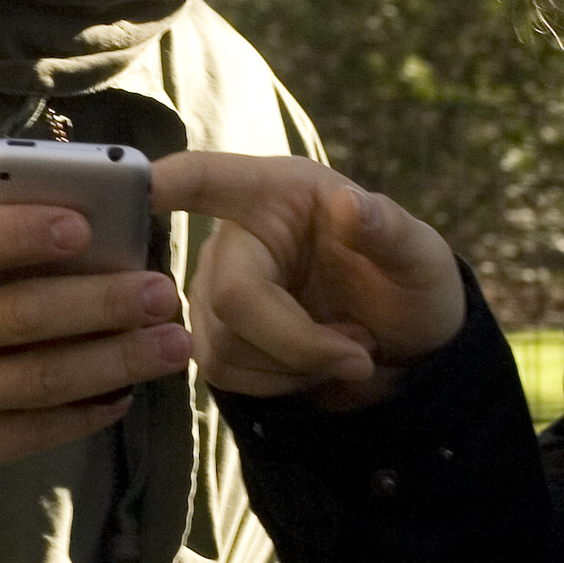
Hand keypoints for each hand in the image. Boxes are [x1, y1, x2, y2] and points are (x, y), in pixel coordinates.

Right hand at [0, 205, 189, 515]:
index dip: (19, 232)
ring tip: (169, 345)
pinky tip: (123, 396)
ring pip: (38, 380)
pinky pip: (30, 433)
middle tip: (162, 293)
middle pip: (19, 317)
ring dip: (114, 362)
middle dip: (102, 303)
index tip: (84, 224)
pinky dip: (84, 415)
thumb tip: (78, 242)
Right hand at [151, 153, 463, 408]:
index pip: (208, 179)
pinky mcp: (215, 337)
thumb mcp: (422, 257)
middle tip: (361, 353)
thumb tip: (351, 204)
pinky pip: (222, 373)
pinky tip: (312, 368)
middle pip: (230, 298)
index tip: (141, 185)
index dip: (169, 182)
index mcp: (279, 194)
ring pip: (222, 345)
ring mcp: (217, 289)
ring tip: (344, 351)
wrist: (408, 352)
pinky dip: (278, 384)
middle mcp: (236, 236)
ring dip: (294, 366)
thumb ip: (389, 230)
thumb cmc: (412, 286)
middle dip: (299, 341)